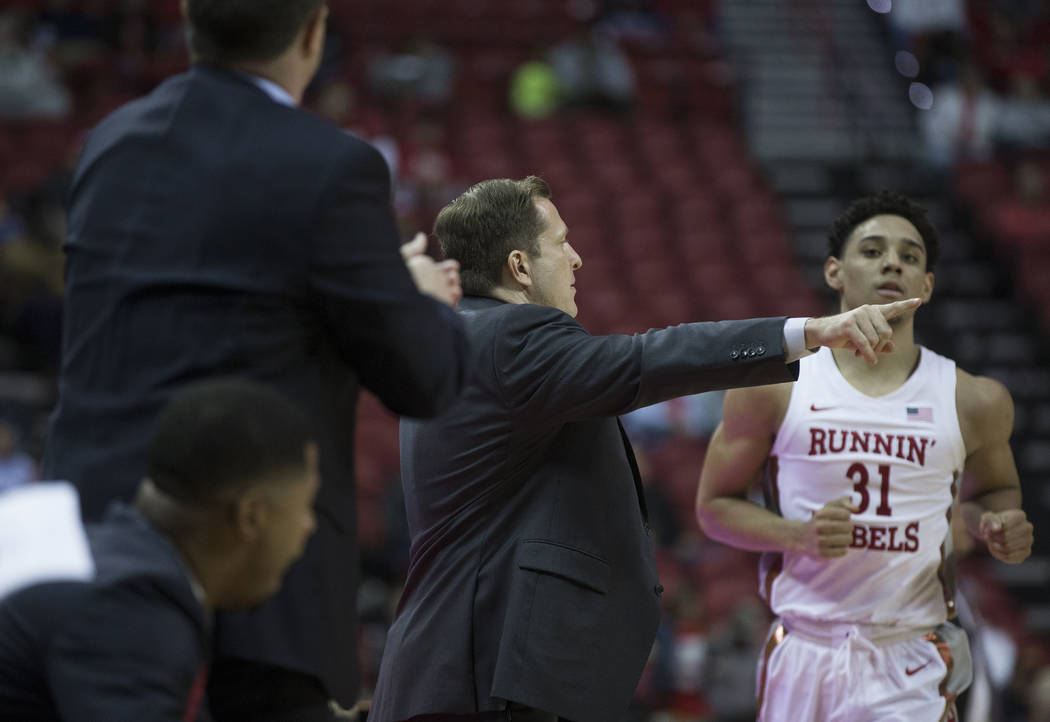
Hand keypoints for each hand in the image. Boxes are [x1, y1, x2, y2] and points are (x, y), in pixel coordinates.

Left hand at [400, 232, 461, 307]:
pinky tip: (453, 293)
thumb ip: (414, 248)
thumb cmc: (414, 281)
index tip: (452, 266)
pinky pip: (454, 301)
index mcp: (425, 275)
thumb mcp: (411, 259)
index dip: (449, 266)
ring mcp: (438, 298)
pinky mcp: (443, 308)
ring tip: (452, 283)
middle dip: (454, 274)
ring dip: (456, 284)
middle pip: (450, 279)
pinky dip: (456, 296)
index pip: (441, 270)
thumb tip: (420, 236)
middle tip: (452, 275)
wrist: (416, 305)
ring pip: (454, 289)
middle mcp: (432, 287)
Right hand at [797, 497, 855, 558]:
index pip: (846, 514)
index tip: (840, 518)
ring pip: (848, 539)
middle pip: (849, 527)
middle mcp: (819, 527)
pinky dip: (842, 548)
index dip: (846, 516)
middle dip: (848, 527)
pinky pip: (843, 551)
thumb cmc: (818, 522)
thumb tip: (856, 509)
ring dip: (846, 538)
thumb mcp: (826, 508)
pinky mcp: (822, 553)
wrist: (799, 538)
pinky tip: (835, 545)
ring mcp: (820, 541)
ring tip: (839, 537)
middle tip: (841, 529)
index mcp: (820, 514)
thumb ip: (842, 503)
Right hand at [803, 298, 921, 363]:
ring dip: (869, 351)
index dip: (906, 305)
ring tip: (859, 353)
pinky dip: (866, 354)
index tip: (919, 301)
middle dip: (879, 347)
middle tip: (870, 353)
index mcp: (873, 312)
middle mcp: (867, 311)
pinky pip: (864, 343)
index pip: (892, 309)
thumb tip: (892, 347)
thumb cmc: (845, 336)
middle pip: (886, 333)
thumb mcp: (865, 340)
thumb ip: (880, 343)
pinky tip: (864, 358)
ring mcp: (858, 316)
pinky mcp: (849, 324)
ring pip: (875, 340)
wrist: (822, 332)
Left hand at [979, 509, 1032, 562]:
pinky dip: (999, 555)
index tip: (986, 531)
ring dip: (995, 547)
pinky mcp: (1026, 552)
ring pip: (1008, 548)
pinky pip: (1011, 557)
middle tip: (987, 538)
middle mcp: (1027, 527)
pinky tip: (995, 550)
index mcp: (1019, 516)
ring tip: (991, 543)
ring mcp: (1029, 540)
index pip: (1004, 527)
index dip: (992, 531)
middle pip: (1006, 538)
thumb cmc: (993, 522)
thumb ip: (992, 520)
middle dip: (993, 539)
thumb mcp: (988, 518)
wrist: (999, 530)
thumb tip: (997, 528)